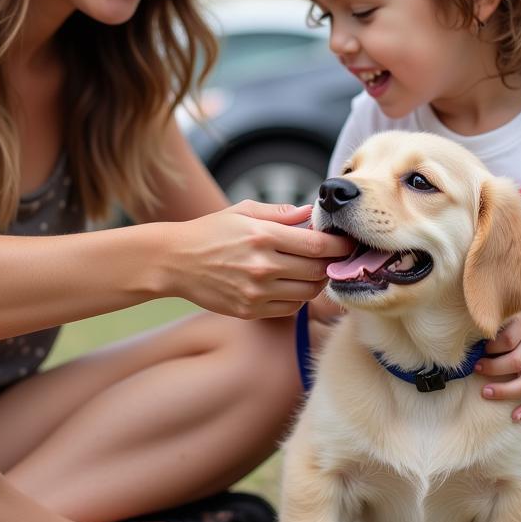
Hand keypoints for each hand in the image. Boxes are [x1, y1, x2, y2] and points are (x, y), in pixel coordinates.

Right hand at [170, 201, 353, 320]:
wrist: (174, 261)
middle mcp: (262, 266)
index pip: (318, 245)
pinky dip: (298, 298)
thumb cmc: (210, 231)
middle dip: (332, 264)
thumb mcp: (242, 211)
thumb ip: (279, 212)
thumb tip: (310, 212)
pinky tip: (291, 284)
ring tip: (313, 269)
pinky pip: (290, 308)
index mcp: (263, 236)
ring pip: (308, 292)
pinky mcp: (250, 310)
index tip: (347, 242)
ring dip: (317, 282)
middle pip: (318, 271)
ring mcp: (256, 292)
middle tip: (335, 257)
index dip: (339, 245)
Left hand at [474, 310, 520, 420]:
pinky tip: (515, 417)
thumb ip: (497, 329)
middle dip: (492, 369)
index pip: (506, 340)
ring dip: (504, 391)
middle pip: (514, 363)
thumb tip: (470, 346)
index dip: (490, 347)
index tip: (478, 350)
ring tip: (485, 392)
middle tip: (476, 369)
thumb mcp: (514, 319)